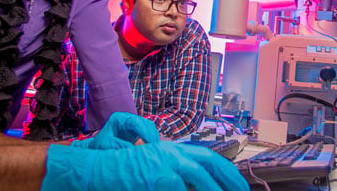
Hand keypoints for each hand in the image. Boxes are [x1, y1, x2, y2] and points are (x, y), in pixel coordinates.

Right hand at [43, 141, 248, 190]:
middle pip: (208, 165)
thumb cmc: (124, 171)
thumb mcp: (154, 166)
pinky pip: (178, 190)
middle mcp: (171, 154)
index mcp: (173, 151)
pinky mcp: (155, 179)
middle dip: (227, 181)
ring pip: (197, 179)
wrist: (96, 170)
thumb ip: (175, 172)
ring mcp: (163, 166)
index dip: (227, 172)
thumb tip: (197, 183)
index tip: (240, 185)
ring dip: (211, 190)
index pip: (209, 158)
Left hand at [71, 112, 159, 149]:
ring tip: (155, 148)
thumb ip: (119, 146)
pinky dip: (152, 138)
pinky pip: (148, 131)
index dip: (144, 132)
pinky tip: (153, 146)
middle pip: (144, 123)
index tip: (150, 143)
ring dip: (153, 137)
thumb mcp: (107, 145)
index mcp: (118, 119)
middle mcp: (127, 118)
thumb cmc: (101, 145)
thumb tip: (133, 149)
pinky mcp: (137, 129)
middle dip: (151, 135)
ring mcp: (133, 123)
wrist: (98, 145)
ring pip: (148, 126)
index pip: (135, 122)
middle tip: (155, 147)